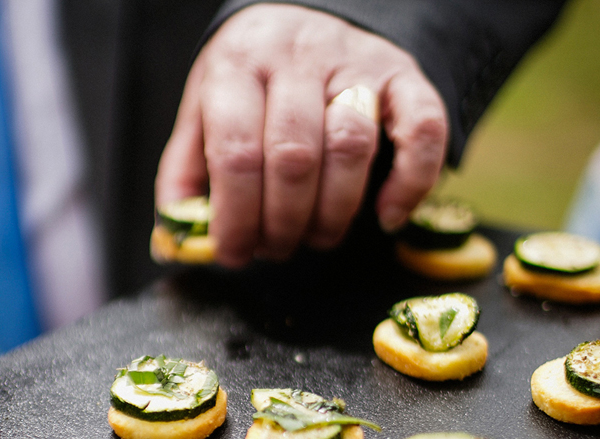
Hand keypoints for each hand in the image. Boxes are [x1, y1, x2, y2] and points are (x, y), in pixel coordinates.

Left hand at [155, 3, 447, 266]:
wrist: (308, 18)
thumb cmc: (252, 85)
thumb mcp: (204, 112)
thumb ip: (187, 172)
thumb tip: (177, 235)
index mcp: (238, 65)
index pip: (237, 152)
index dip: (236, 218)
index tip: (234, 254)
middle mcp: (297, 56)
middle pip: (294, 158)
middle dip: (282, 224)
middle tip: (276, 248)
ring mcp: (356, 63)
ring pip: (352, 148)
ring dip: (333, 216)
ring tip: (317, 238)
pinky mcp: (405, 76)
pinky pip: (422, 130)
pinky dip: (409, 185)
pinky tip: (386, 217)